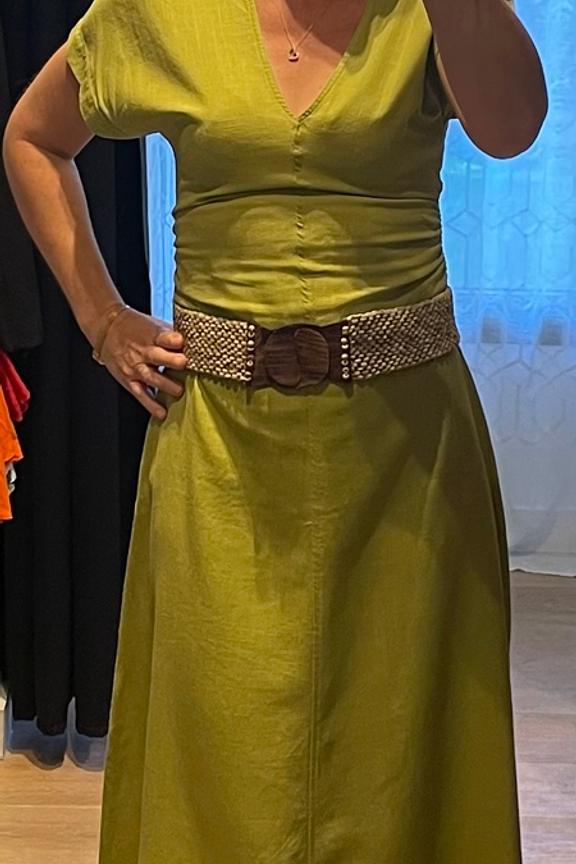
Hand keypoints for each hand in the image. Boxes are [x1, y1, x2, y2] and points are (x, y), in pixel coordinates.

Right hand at [94, 306, 187, 420]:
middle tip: (184, 364)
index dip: (173, 339)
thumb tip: (198, 343)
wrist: (107, 330)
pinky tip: (162, 413)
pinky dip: (151, 405)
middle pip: (158, 356)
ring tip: (179, 391)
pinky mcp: (129, 380)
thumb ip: (174, 335)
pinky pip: (141, 394)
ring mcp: (135, 367)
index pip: (163, 336)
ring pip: (151, 377)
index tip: (182, 342)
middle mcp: (143, 351)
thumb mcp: (154, 325)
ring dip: (166, 385)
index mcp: (152, 335)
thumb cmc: (137, 328)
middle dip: (172, 361)